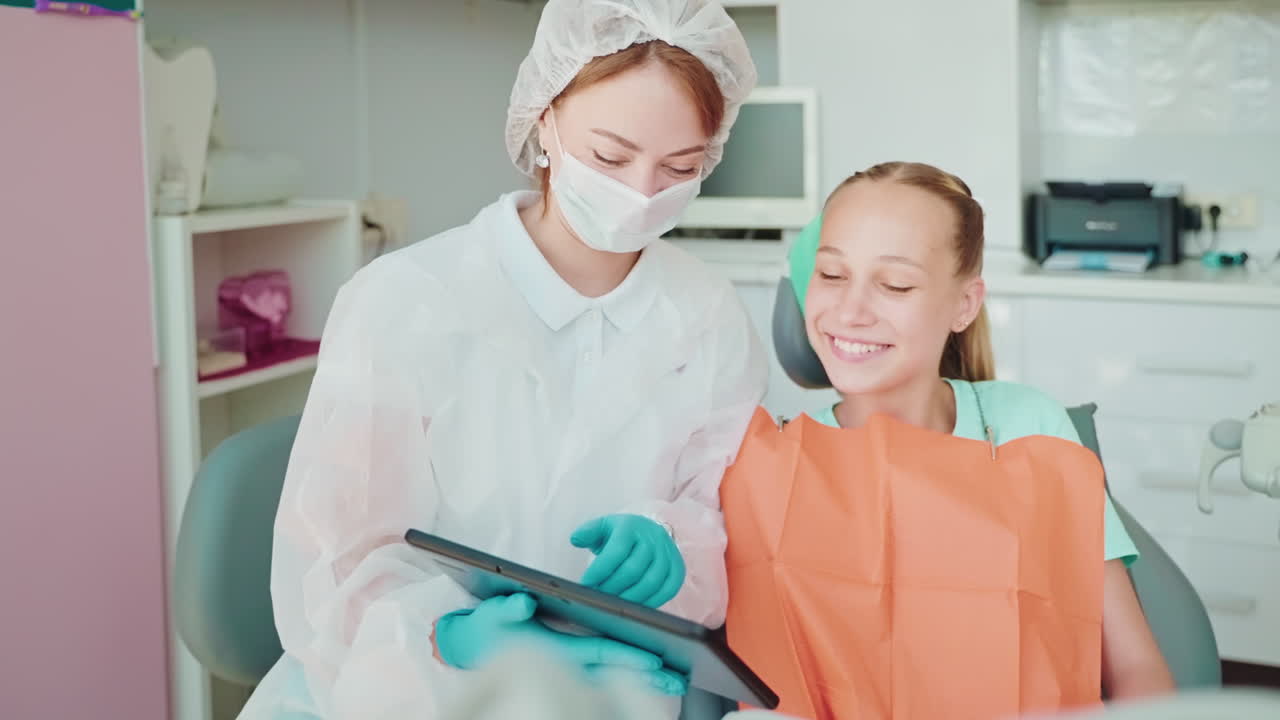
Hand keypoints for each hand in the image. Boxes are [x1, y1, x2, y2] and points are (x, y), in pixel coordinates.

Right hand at [435, 594, 686, 694]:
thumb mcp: (492, 615)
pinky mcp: (575, 660)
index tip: (655, 659)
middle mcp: (570, 660)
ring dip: (647, 680)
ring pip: (617, 673)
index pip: (599, 652)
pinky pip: (609, 669)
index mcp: (556, 649)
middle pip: (616, 669)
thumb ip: (508, 609)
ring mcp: (574, 664)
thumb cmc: (487, 628)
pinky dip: (632, 672)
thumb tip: (524, 604)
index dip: (626, 656)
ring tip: (679, 682)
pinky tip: (656, 673)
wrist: (473, 645)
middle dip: (648, 677)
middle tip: (681, 682)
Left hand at [571, 514, 685, 608]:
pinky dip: (650, 603)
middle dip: (612, 588)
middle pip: (633, 570)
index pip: (616, 551)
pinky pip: (667, 591)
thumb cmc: (619, 535)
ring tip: (613, 606)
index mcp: (631, 526)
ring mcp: (668, 554)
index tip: (585, 584)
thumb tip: (576, 539)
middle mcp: (653, 539)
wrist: (647, 532)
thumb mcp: (602, 527)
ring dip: (630, 599)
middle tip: (597, 599)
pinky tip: (634, 608)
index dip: (600, 570)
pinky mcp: (677, 569)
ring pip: (650, 583)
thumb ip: (587, 532)